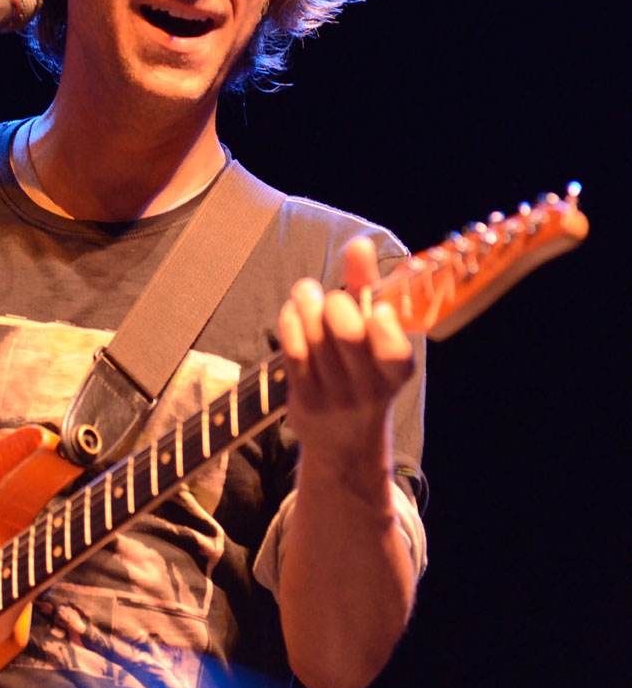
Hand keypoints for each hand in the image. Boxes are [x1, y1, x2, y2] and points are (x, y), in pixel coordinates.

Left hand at [278, 235, 413, 481]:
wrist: (344, 444)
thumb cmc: (360, 372)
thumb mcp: (374, 336)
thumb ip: (367, 287)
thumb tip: (359, 243)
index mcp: (397, 370)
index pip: (393, 347)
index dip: (382, 322)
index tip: (376, 308)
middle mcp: (370, 387)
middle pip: (347, 332)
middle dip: (334, 303)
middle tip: (329, 297)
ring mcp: (336, 396)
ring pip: (314, 338)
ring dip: (306, 305)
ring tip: (306, 293)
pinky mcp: (306, 399)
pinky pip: (293, 351)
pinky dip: (290, 322)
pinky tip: (293, 312)